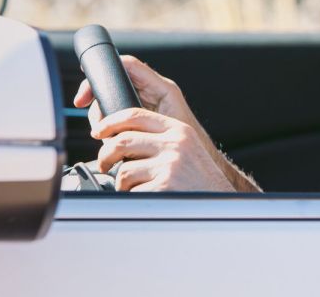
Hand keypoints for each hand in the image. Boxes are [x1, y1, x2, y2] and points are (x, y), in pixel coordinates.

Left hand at [72, 55, 256, 191]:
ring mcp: (169, 166)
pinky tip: (146, 199)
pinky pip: (132, 191)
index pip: (135, 115)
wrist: (220, 205)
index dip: (111, 122)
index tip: (99, 130)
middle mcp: (175, 144)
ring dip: (122, 183)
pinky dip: (133, 198)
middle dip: (106, 155)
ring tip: (135, 188)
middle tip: (105, 163)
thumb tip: (120, 140)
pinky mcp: (164, 187)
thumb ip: (159, 139)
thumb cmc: (199, 180)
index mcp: (178, 130)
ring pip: (124, 170)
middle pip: (122, 141)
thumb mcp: (185, 149)